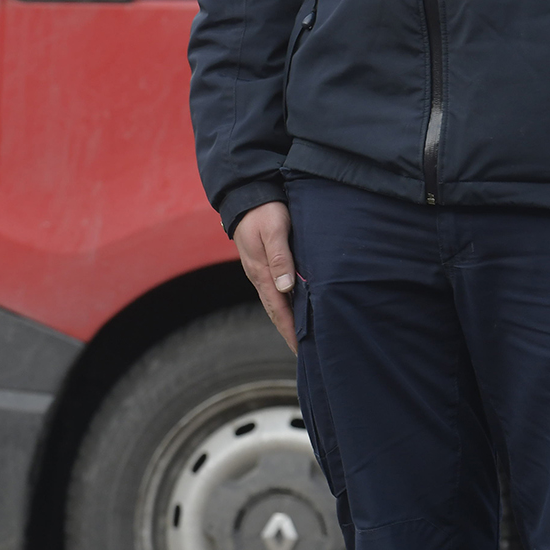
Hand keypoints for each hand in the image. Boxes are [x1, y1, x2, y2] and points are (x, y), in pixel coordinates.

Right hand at [234, 201, 299, 352]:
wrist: (246, 195)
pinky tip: (295, 308)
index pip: (278, 309)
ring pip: (276, 302)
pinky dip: (286, 304)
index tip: (301, 350)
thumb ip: (280, 257)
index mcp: (261, 273)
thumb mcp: (274, 230)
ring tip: (301, 337)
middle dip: (288, 332)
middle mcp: (260, 276)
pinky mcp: (265, 264)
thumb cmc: (264, 211)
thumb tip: (286, 287)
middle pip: (275, 311)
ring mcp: (261, 271)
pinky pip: (276, 290)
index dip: (290, 331)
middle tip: (304, 353)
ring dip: (287, 320)